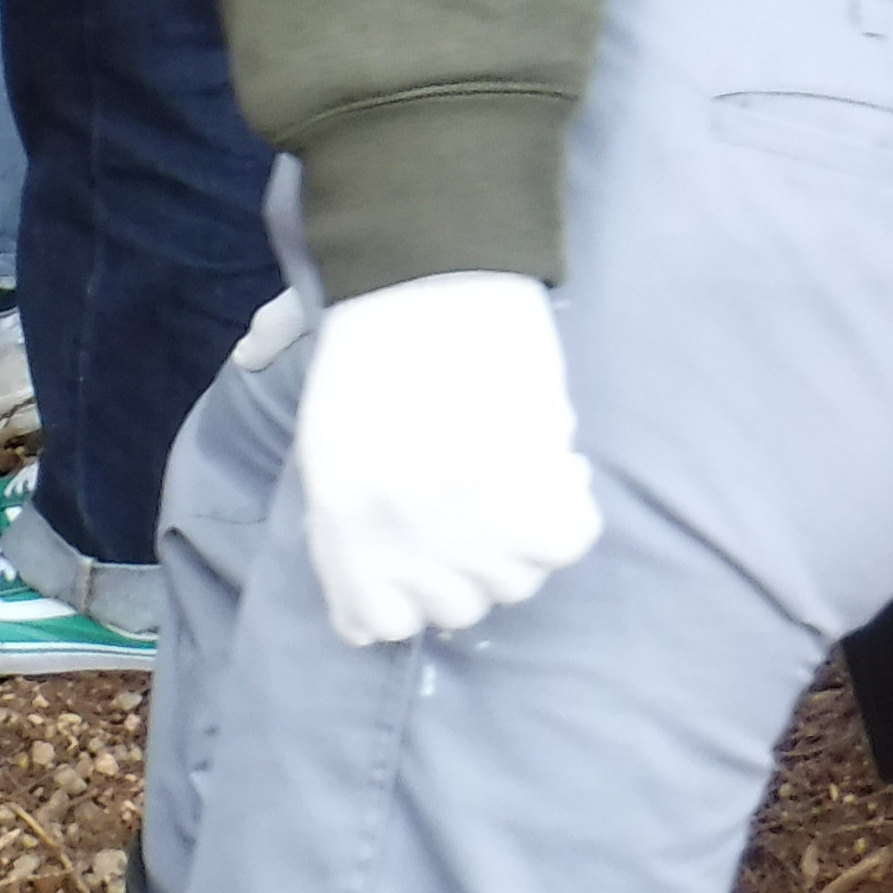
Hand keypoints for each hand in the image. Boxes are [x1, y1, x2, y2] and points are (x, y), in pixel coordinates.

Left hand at [289, 271, 602, 645]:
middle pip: (455, 608)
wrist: (428, 270)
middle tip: (474, 494)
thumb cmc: (370, 338)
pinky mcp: (531, 497)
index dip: (404, 591)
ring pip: (514, 581)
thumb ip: (341, 529)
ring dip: (518, 532)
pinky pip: (564, 542)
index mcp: (340, 519)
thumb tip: (359, 620)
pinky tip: (552, 462)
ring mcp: (467, 525)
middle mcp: (400, 536)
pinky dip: (565, 506)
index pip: (376, 622)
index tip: (422, 550)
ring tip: (512, 463)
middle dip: (466, 562)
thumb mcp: (327, 436)